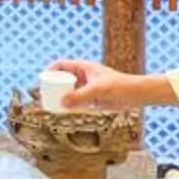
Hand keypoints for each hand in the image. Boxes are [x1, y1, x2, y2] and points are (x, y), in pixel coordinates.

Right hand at [45, 58, 168, 111]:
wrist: (136, 95)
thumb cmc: (120, 87)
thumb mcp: (98, 90)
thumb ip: (80, 96)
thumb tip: (62, 103)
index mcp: (84, 67)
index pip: (61, 65)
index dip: (50, 70)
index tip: (42, 80)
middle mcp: (84, 76)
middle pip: (62, 79)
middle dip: (52, 86)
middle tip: (44, 96)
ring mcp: (87, 88)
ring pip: (68, 91)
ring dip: (60, 97)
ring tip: (50, 105)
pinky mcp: (92, 99)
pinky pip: (76, 102)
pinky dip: (69, 106)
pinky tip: (64, 112)